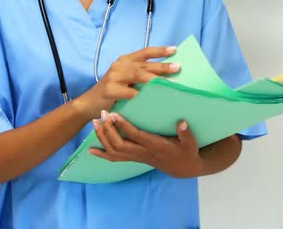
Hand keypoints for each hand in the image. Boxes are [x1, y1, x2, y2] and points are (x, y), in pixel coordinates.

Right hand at [73, 46, 179, 119]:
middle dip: (162, 66)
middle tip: (177, 67)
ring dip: (155, 79)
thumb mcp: (125, 80)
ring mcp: (114, 76)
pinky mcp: (110, 89)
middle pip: (144, 64)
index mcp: (125, 60)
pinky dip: (142, 96)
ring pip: (138, 76)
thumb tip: (165, 77)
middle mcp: (120, 65)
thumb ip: (140, 76)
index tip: (175, 50)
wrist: (88, 104)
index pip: (145, 52)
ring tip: (169, 84)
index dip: (160, 51)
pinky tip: (153, 100)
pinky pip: (130, 93)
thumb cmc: (112, 92)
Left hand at [89, 111, 203, 178]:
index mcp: (155, 146)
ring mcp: (137, 157)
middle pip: (120, 144)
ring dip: (102, 138)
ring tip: (95, 123)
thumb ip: (186, 133)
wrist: (183, 168)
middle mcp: (143, 152)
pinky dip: (102, 154)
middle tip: (102, 114)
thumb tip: (182, 123)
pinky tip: (91, 150)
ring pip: (115, 151)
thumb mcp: (191, 143)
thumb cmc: (187, 153)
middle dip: (108, 130)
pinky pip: (115, 158)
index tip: (114, 114)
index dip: (124, 126)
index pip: (136, 136)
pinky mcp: (135, 158)